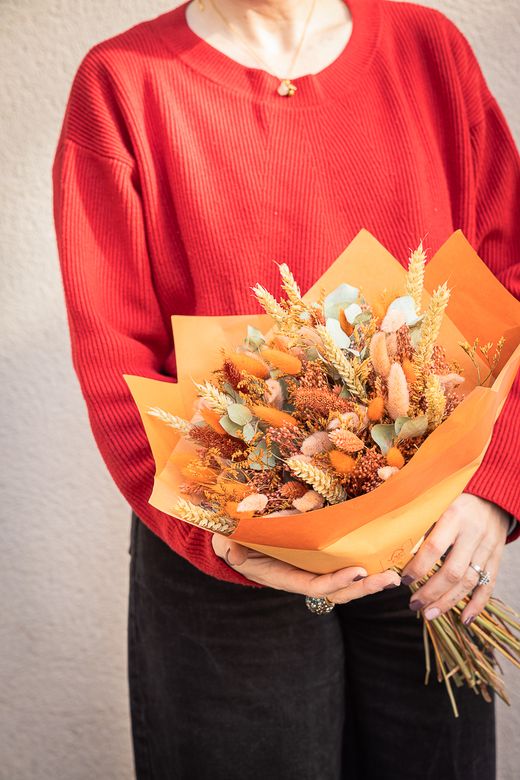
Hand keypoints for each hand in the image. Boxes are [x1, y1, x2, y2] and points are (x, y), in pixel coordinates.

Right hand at [212, 533, 400, 602]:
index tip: (358, 571)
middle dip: (364, 587)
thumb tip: (235, 552)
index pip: (314, 585)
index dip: (336, 581)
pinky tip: (381, 560)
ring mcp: (311, 572)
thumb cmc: (232, 543)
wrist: (235, 545)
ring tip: (393, 574)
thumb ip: (231, 548)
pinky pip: (341, 569)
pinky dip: (362, 568)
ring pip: (344, 584)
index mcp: (283, 577)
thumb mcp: (228, 543)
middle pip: (338, 591)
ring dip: (369, 582)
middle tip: (391, 578)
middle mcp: (301, 578)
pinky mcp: (317, 562)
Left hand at [400, 494, 509, 623]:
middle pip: (452, 571)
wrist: (493, 494)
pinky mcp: (496, 557)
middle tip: (413, 604)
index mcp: (453, 516)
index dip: (418, 567)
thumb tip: (383, 487)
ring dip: (448, 602)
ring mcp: (487, 547)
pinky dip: (477, 604)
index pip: (434, 547)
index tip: (403, 580)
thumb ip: (412, 498)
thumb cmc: (455, 494)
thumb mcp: (436, 493)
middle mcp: (472, 533)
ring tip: (429, 614)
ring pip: (469, 581)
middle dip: (431, 592)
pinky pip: (488, 585)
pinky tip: (464, 619)